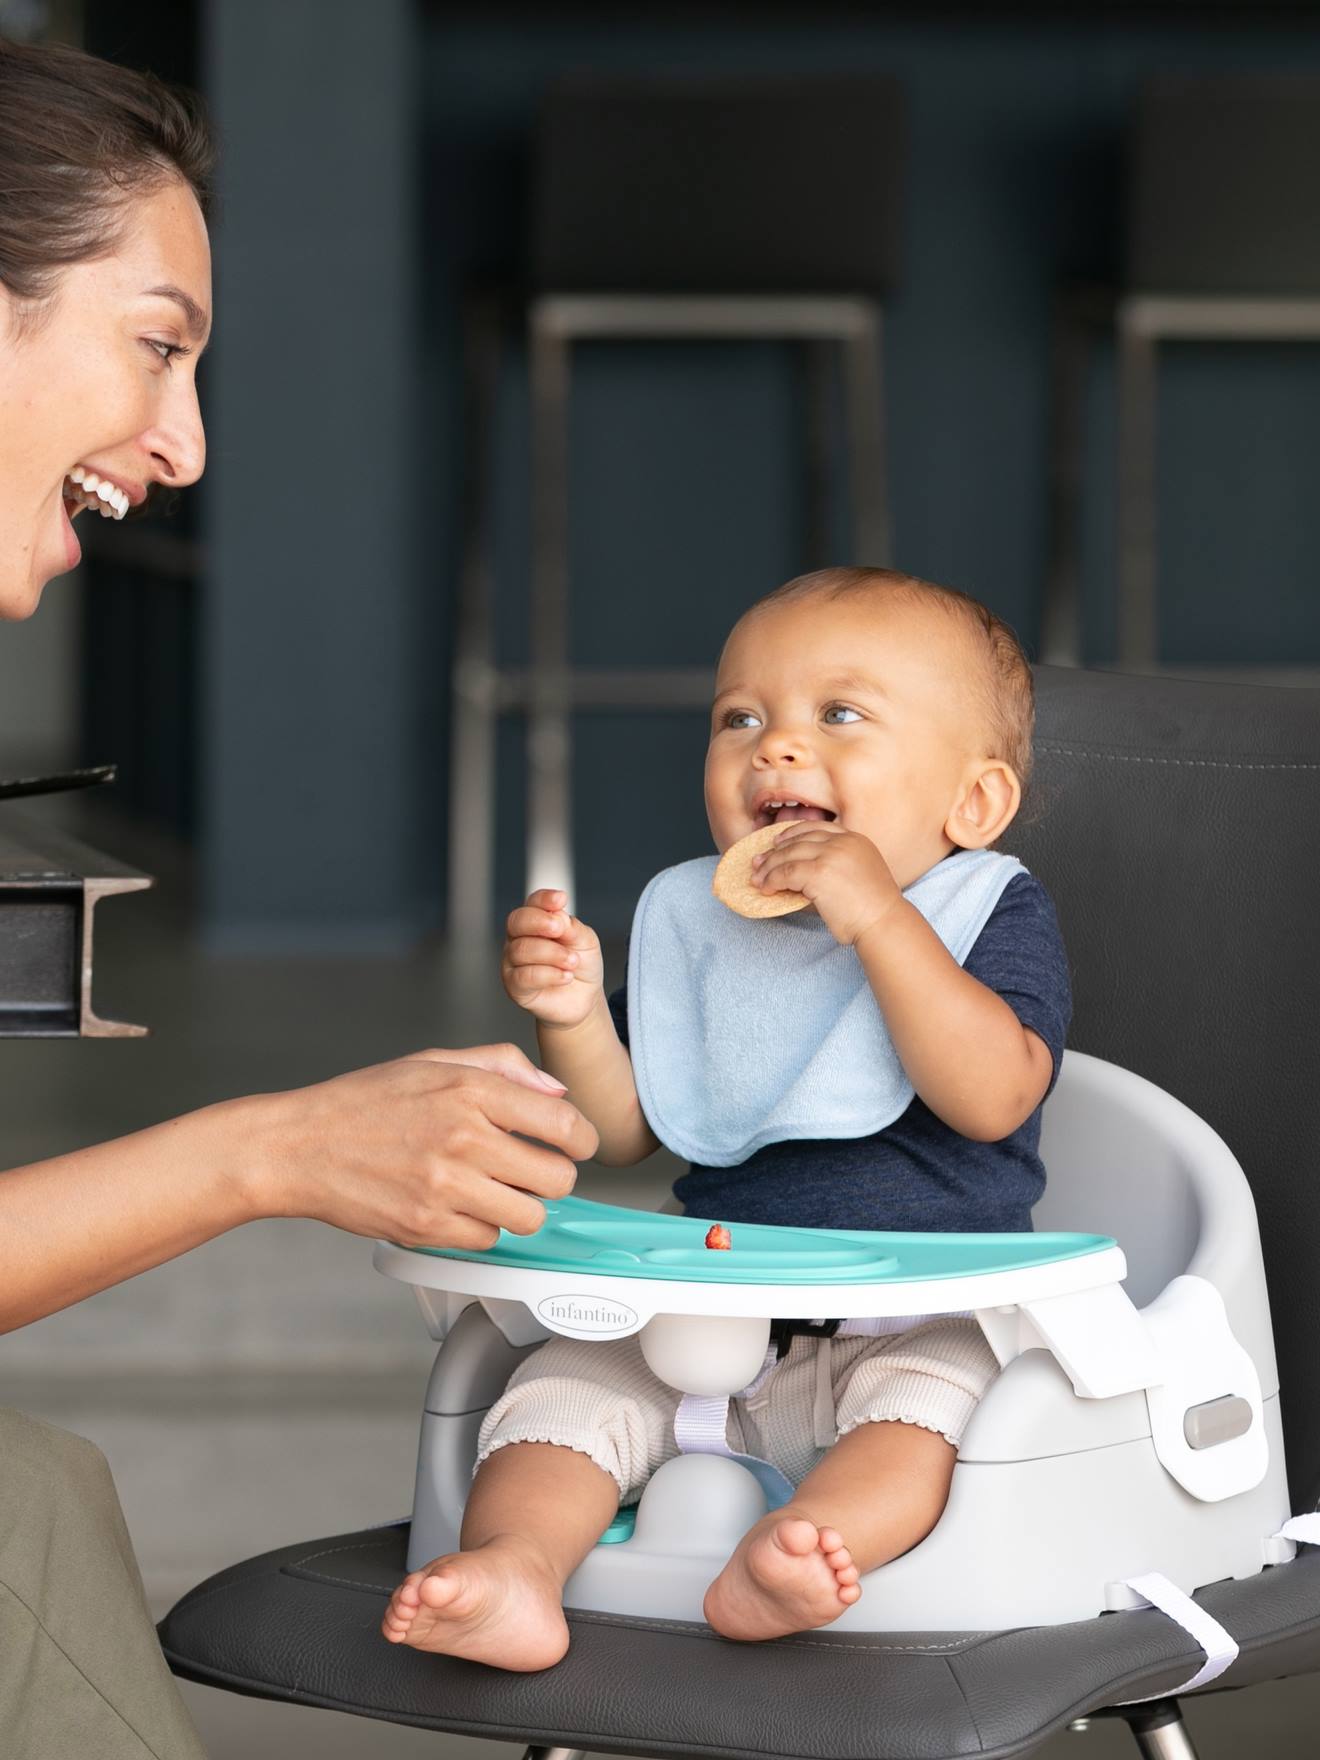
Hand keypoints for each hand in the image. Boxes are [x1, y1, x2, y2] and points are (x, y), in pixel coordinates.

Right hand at [253, 1042, 598, 1249]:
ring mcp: (446, 1188)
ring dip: (521, 1206)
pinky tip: (459, 1204)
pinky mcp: (427, 1227)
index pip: (565, 1124)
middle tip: (533, 1170)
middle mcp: (464, 1138)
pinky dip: (482, 1226)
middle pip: (558, 1179)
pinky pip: (488, 1239)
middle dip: (554, 1177)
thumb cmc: (364, 1102)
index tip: (573, 1144)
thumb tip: (557, 1092)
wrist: (299, 1147)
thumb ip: (503, 1067)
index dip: (581, 1139)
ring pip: (529, 1217)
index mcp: (471, 1090)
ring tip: (496, 1189)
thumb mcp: (434, 1062)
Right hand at [502, 888, 604, 1026]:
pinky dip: (549, 974)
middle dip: (539, 922)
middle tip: (560, 930)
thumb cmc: (580, 965)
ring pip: (521, 949)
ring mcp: (513, 962)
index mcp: (536, 921)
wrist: (583, 998)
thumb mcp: (585, 941)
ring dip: (552, 954)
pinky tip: (566, 976)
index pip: (533, 902)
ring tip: (572, 962)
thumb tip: (557, 916)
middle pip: (517, 921)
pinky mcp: (514, 986)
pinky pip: (523, 976)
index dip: (544, 899)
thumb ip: (572, 927)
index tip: (562, 899)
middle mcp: (519, 938)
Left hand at [752, 822, 902, 946]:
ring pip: (788, 855)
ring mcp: (831, 855)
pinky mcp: (819, 872)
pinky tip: (766, 888)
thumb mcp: (857, 874)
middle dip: (775, 851)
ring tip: (757, 878)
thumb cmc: (872, 909)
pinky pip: (785, 873)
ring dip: (769, 867)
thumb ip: (833, 866)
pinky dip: (771, 880)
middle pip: (799, 840)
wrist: (883, 922)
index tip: (778, 841)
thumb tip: (798, 873)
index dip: (793, 833)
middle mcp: (843, 842)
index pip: (817, 828)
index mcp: (855, 839)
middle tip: (758, 862)